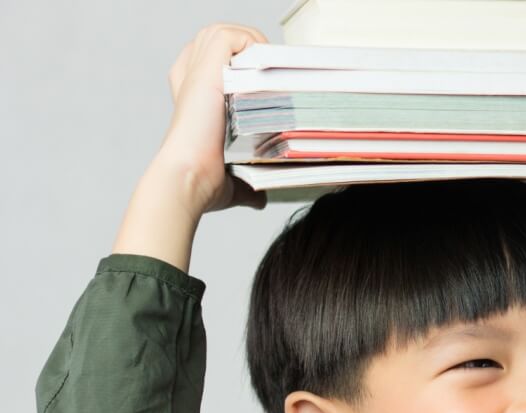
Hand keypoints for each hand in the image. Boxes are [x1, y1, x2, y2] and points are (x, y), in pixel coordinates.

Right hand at [155, 23, 268, 215]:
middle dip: (247, 48)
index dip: (234, 63)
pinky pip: (228, 36)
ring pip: (221, 32)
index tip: (259, 82)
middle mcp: (190, 80)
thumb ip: (246, 186)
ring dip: (250, 41)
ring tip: (269, 67)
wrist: (188, 180)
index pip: (207, 61)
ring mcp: (197, 73)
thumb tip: (258, 200)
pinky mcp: (207, 72)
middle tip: (270, 73)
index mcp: (192, 97)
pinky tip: (262, 67)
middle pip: (215, 40)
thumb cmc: (201, 183)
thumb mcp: (229, 182)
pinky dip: (248, 41)